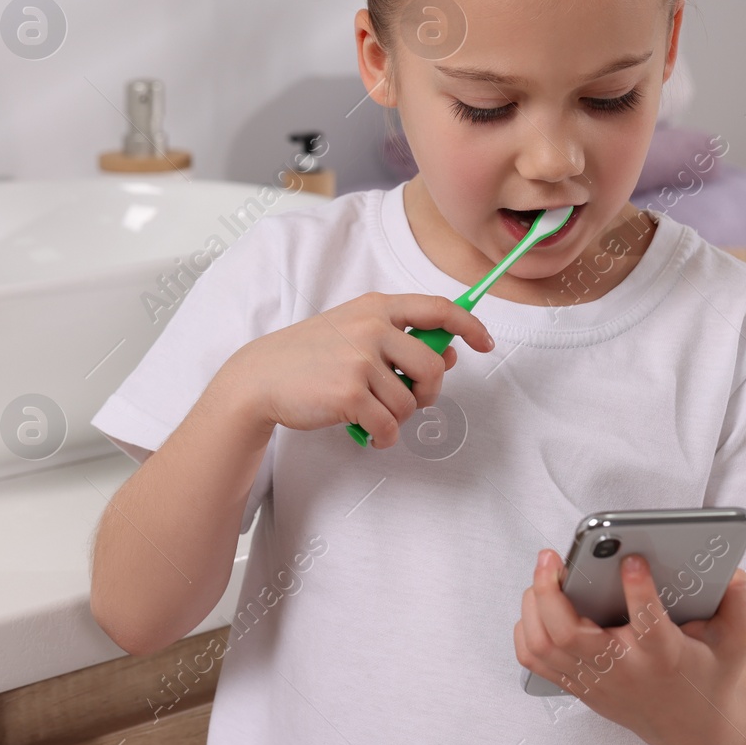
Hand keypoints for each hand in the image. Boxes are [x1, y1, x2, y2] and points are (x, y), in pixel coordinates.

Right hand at [209, 291, 493, 447]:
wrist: (261, 377)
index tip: (484, 342)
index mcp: (375, 307)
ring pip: (409, 402)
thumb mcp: (354, 333)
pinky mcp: (349, 393)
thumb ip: (399, 339)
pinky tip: (367, 433)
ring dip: (397, 418)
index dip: (469, 324)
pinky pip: (388, 426)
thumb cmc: (310, 357)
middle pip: (432, 365)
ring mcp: (359, 360)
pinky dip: (383, 437)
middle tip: (410, 398)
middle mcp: (371, 327)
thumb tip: (449, 353)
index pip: (438, 307)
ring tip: (372, 414)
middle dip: (429, 390)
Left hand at [515, 550, 745, 744]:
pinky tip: (538, 603)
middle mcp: (623, 670)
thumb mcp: (737, 643)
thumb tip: (732, 572)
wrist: (689, 727)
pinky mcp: (578, 686)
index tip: (631, 559)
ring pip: (545, 645)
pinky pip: (536, 659)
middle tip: (552, 556)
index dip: (638, 591)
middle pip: (570, 635)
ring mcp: (595, 680)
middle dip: (552, 591)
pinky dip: (527, 627)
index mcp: (665, 657)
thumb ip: (737, 606)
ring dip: (534, 604)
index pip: (648, 625)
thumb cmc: (709, 674)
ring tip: (544, 572)